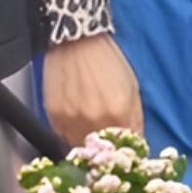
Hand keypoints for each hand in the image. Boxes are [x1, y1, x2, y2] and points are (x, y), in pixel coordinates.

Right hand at [42, 33, 143, 147]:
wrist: (77, 41)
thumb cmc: (107, 61)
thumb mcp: (131, 86)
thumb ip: (136, 118)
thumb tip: (136, 142)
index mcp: (119, 112)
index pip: (124, 146)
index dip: (124, 147)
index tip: (123, 146)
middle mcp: (95, 120)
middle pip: (102, 152)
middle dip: (106, 146)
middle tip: (104, 133)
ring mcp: (72, 120)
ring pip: (81, 146)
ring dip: (86, 140)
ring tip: (88, 121)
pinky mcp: (54, 117)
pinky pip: (63, 136)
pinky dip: (70, 131)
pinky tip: (75, 115)